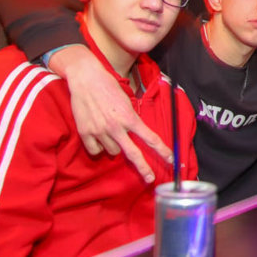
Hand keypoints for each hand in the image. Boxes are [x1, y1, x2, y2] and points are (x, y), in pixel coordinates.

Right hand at [50, 46, 171, 182]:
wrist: (85, 78)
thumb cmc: (108, 87)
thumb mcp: (126, 102)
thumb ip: (131, 119)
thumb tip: (135, 134)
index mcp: (130, 118)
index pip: (150, 138)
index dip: (162, 150)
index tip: (171, 159)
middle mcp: (116, 127)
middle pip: (133, 154)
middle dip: (143, 168)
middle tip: (150, 178)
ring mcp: (100, 131)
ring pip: (112, 151)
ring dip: (114, 146)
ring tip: (108, 129)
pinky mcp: (85, 133)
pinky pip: (95, 150)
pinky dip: (97, 146)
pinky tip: (96, 133)